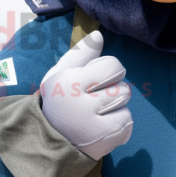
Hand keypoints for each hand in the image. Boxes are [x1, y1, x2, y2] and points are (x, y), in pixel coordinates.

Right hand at [40, 31, 132, 160]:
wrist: (48, 141)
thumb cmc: (58, 102)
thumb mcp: (61, 74)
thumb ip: (81, 53)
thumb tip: (99, 34)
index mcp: (69, 82)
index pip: (113, 66)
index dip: (111, 71)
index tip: (98, 80)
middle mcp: (80, 104)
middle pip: (123, 88)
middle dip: (114, 92)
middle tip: (95, 100)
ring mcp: (92, 126)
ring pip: (126, 107)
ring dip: (116, 109)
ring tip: (97, 115)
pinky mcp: (102, 142)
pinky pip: (127, 124)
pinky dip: (119, 126)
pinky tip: (102, 128)